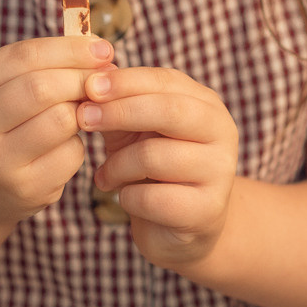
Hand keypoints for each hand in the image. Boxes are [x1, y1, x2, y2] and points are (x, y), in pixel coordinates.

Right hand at [0, 35, 114, 227]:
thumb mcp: (0, 88)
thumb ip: (40, 65)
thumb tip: (98, 51)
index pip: (24, 57)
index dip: (69, 49)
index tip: (102, 48)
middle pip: (42, 88)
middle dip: (81, 77)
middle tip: (104, 77)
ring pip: (61, 120)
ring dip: (81, 110)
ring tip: (80, 110)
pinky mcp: (25, 189)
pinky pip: (71, 154)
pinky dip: (77, 144)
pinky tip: (64, 146)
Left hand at [78, 67, 239, 270]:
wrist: (184, 226)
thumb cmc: (155, 169)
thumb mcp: (136, 131)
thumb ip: (118, 106)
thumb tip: (89, 81)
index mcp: (207, 105)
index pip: (167, 81)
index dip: (126, 82)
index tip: (88, 86)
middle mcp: (222, 133)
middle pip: (168, 111)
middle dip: (119, 112)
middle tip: (84, 118)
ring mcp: (219, 172)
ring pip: (154, 156)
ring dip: (117, 165)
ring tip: (104, 176)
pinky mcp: (207, 210)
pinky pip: (152, 198)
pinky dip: (127, 197)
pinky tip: (123, 198)